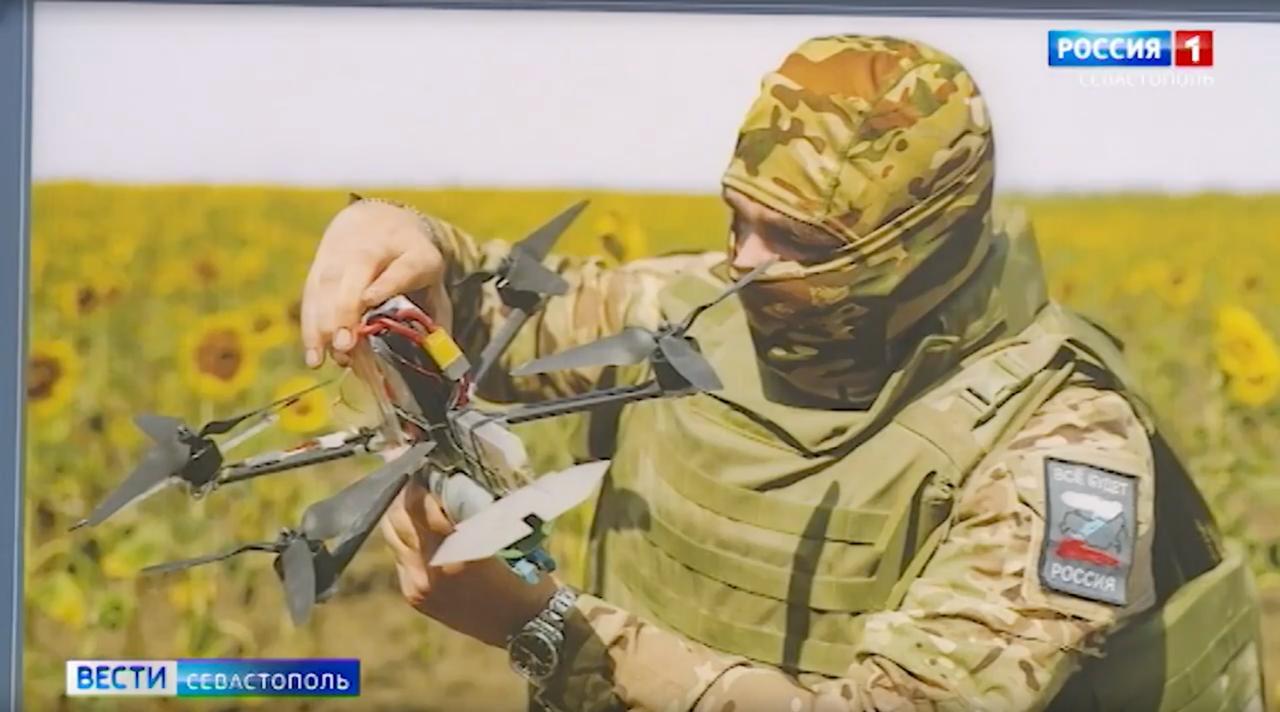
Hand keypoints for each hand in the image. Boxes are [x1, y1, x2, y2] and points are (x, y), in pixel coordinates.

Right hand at [300, 199, 453, 367]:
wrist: (378, 218)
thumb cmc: (409, 257)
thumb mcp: (431, 276)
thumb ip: (437, 312)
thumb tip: (437, 352)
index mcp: (414, 252)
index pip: (402, 266)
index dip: (385, 283)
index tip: (370, 299)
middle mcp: (376, 247)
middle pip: (357, 272)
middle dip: (346, 307)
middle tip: (345, 344)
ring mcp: (343, 252)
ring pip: (328, 284)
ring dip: (323, 323)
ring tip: (324, 357)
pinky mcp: (320, 263)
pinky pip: (312, 294)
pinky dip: (310, 325)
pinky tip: (313, 354)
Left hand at [380, 477, 556, 647]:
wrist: (526, 624)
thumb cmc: (526, 572)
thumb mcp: (504, 533)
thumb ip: (470, 509)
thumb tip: (447, 475)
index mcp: (456, 552)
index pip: (417, 503)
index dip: (413, 475)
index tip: (414, 453)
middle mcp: (429, 569)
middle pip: (397, 516)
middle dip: (402, 489)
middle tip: (409, 466)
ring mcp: (417, 585)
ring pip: (392, 536)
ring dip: (399, 512)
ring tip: (411, 492)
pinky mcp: (413, 596)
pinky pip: (400, 557)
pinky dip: (407, 538)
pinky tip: (421, 528)